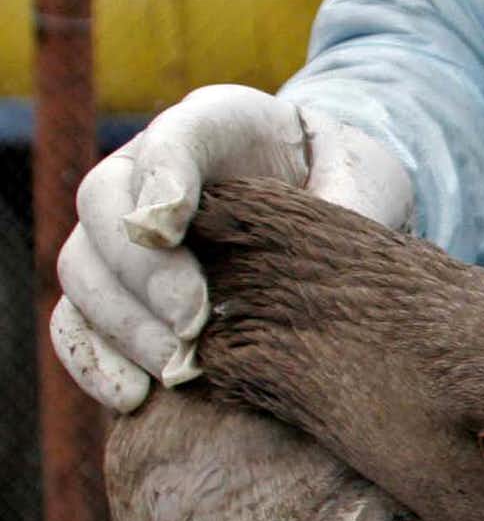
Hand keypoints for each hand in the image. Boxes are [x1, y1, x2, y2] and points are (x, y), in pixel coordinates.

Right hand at [51, 84, 410, 410]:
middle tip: (191, 322)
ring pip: (83, 268)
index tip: (166, 226)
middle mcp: (149, 172)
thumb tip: (336, 248)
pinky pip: (78, 323)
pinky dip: (94, 360)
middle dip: (141, 269)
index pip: (171, 138)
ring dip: (120, 322)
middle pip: (103, 204)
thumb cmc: (350, 182)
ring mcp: (122, 232)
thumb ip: (352, 202)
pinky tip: (131, 396)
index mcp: (215, 124)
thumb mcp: (367, 178)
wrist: (335, 209)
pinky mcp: (118, 292)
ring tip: (175, 366)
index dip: (159, 178)